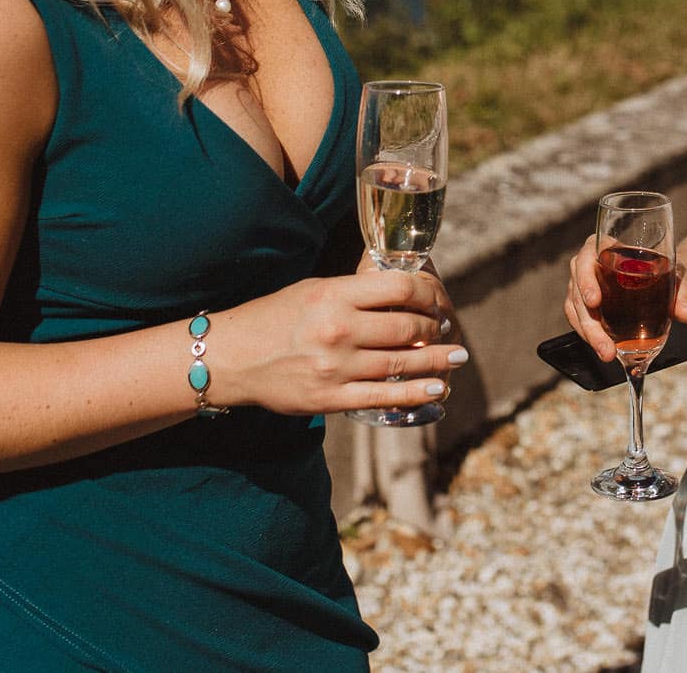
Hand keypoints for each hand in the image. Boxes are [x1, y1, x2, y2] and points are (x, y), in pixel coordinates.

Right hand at [214, 268, 464, 416]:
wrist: (230, 357)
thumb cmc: (273, 318)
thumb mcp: (313, 289)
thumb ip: (354, 291)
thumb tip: (400, 292)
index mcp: (334, 294)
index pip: (400, 288)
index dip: (429, 294)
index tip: (437, 301)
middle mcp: (338, 329)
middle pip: (407, 328)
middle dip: (435, 330)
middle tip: (448, 331)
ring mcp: (335, 367)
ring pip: (402, 363)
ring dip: (437, 362)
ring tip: (457, 359)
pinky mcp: (329, 398)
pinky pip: (383, 397)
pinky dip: (415, 393)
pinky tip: (437, 388)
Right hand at [563, 235, 686, 361]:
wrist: (662, 277)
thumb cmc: (664, 269)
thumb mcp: (676, 275)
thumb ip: (681, 293)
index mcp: (606, 247)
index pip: (586, 258)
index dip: (586, 280)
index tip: (594, 302)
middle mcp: (588, 263)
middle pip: (577, 290)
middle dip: (590, 322)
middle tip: (606, 346)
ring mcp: (582, 284)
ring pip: (575, 309)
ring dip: (589, 334)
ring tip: (607, 354)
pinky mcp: (583, 303)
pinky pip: (578, 319)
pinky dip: (587, 335)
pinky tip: (603, 348)